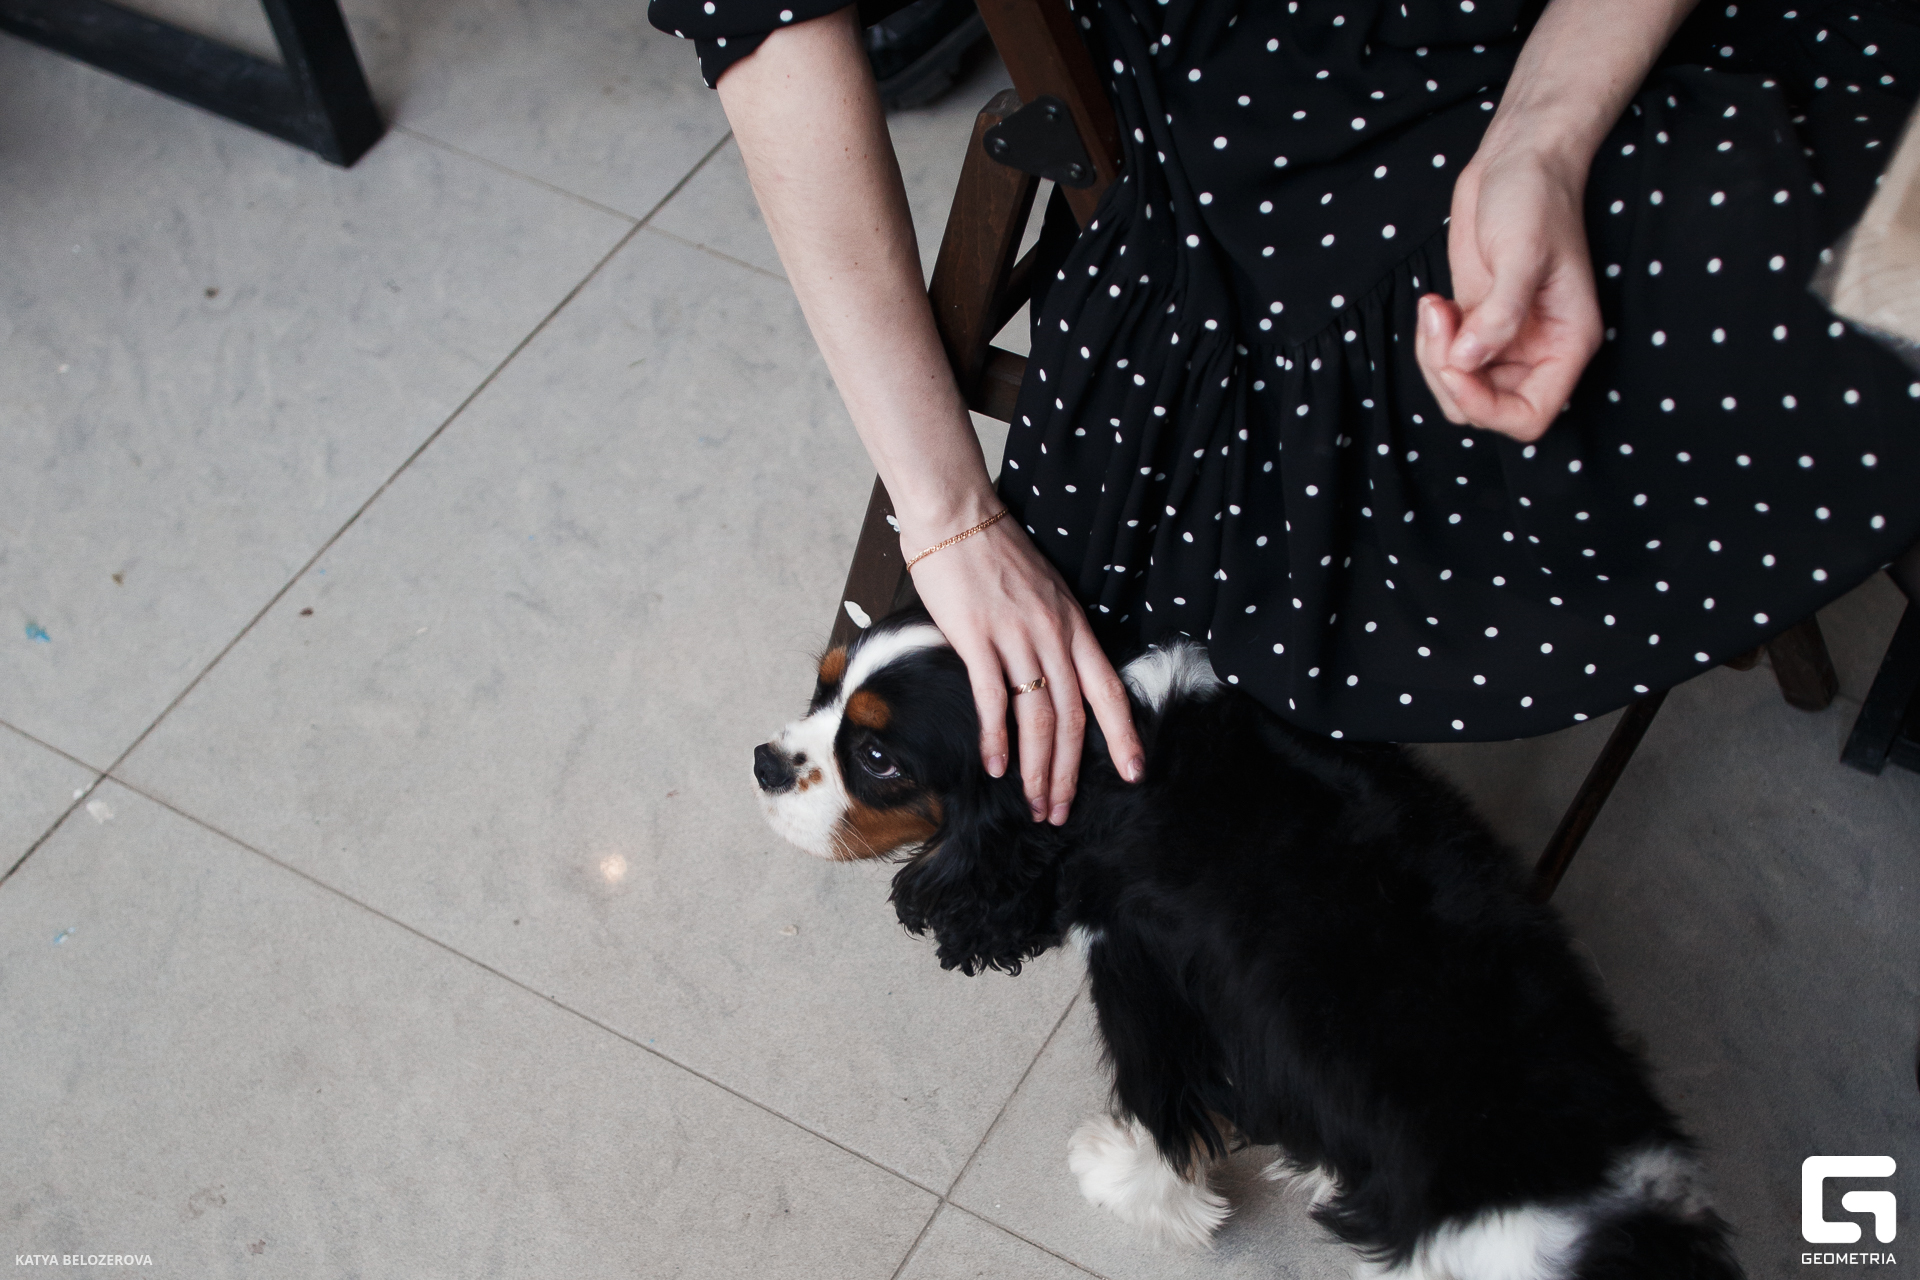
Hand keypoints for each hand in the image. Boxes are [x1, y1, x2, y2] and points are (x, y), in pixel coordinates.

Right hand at [902, 509, 1143, 824]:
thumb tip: (1052, 675)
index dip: (1123, 735)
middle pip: (1072, 717)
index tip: (1132, 772)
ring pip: (1038, 717)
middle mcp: (1053, 635)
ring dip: (1036, 768)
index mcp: (1073, 625)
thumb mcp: (1043, 591)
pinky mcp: (977, 637)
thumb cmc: (995, 553)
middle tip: (1059, 810)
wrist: (957, 514)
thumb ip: (1052, 632)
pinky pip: (993, 698)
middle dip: (1067, 772)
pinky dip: (995, 738)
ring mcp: (1016, 637)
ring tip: (1032, 802)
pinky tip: (995, 767)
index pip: (1107, 690)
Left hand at [1415, 141, 1601, 441]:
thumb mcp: (1520, 253)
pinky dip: (1428, 343)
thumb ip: (1499, 314)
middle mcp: (1538, 351)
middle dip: (1448, 376)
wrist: (1517, 159)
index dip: (1485, 408)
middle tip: (1439, 320)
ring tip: (1434, 306)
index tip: (1457, 364)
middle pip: (1481, 409)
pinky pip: (1445, 361)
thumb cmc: (1533, 197)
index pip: (1527, 418)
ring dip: (1433, 358)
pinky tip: (1433, 303)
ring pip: (1457, 388)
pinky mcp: (1476, 324)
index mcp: (1566, 345)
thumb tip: (1467, 362)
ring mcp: (1504, 340)